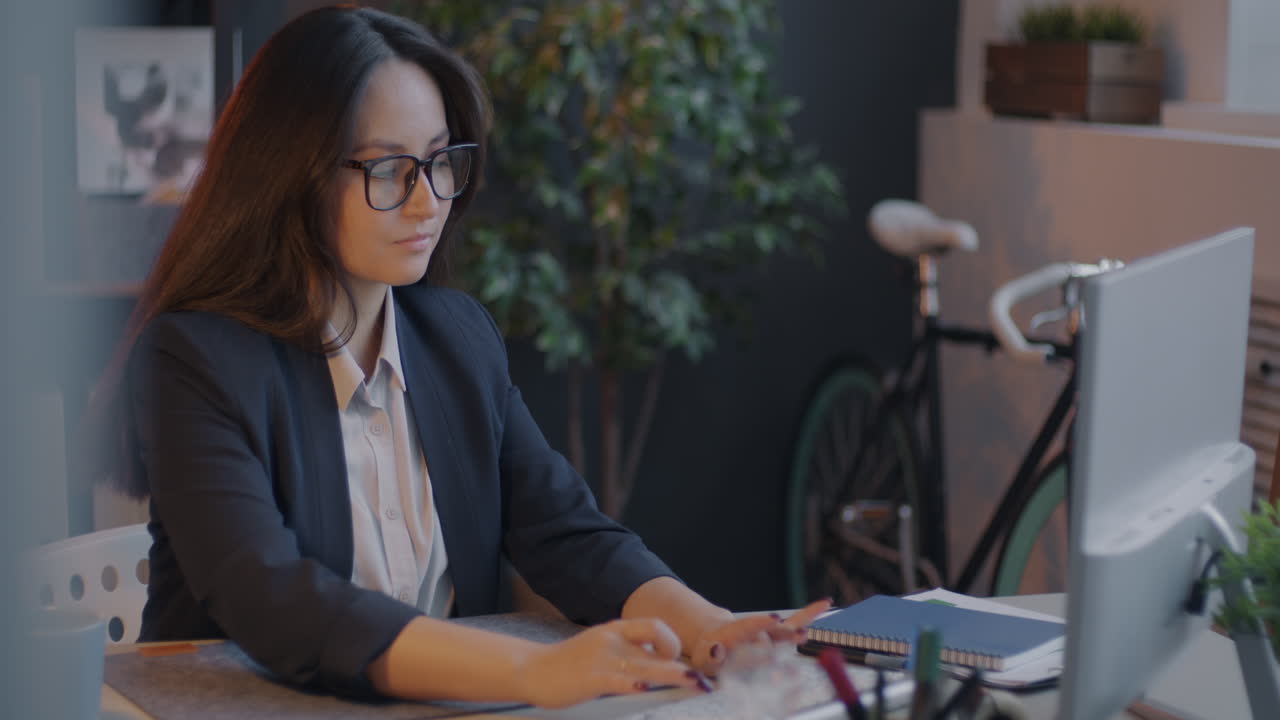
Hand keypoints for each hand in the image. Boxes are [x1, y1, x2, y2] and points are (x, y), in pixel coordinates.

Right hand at [516, 618, 708, 708]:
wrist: (533, 669)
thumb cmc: (570, 665)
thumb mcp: (603, 650)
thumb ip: (629, 654)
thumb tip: (657, 666)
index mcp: (617, 631)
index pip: (654, 626)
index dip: (672, 641)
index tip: (679, 660)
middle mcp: (614, 639)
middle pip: (658, 643)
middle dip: (684, 663)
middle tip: (704, 679)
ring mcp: (604, 657)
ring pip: (646, 664)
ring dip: (673, 675)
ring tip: (694, 683)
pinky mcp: (593, 677)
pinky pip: (619, 678)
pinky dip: (635, 682)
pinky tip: (647, 687)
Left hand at [686, 598, 831, 676]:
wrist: (713, 638)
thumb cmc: (708, 651)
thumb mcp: (703, 657)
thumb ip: (710, 656)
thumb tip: (717, 650)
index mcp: (734, 631)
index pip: (748, 626)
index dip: (761, 623)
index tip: (775, 618)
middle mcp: (754, 629)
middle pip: (770, 633)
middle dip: (782, 636)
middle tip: (797, 636)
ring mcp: (767, 631)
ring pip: (784, 630)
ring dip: (795, 632)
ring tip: (806, 633)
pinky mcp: (777, 634)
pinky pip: (795, 622)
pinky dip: (810, 613)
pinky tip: (826, 602)